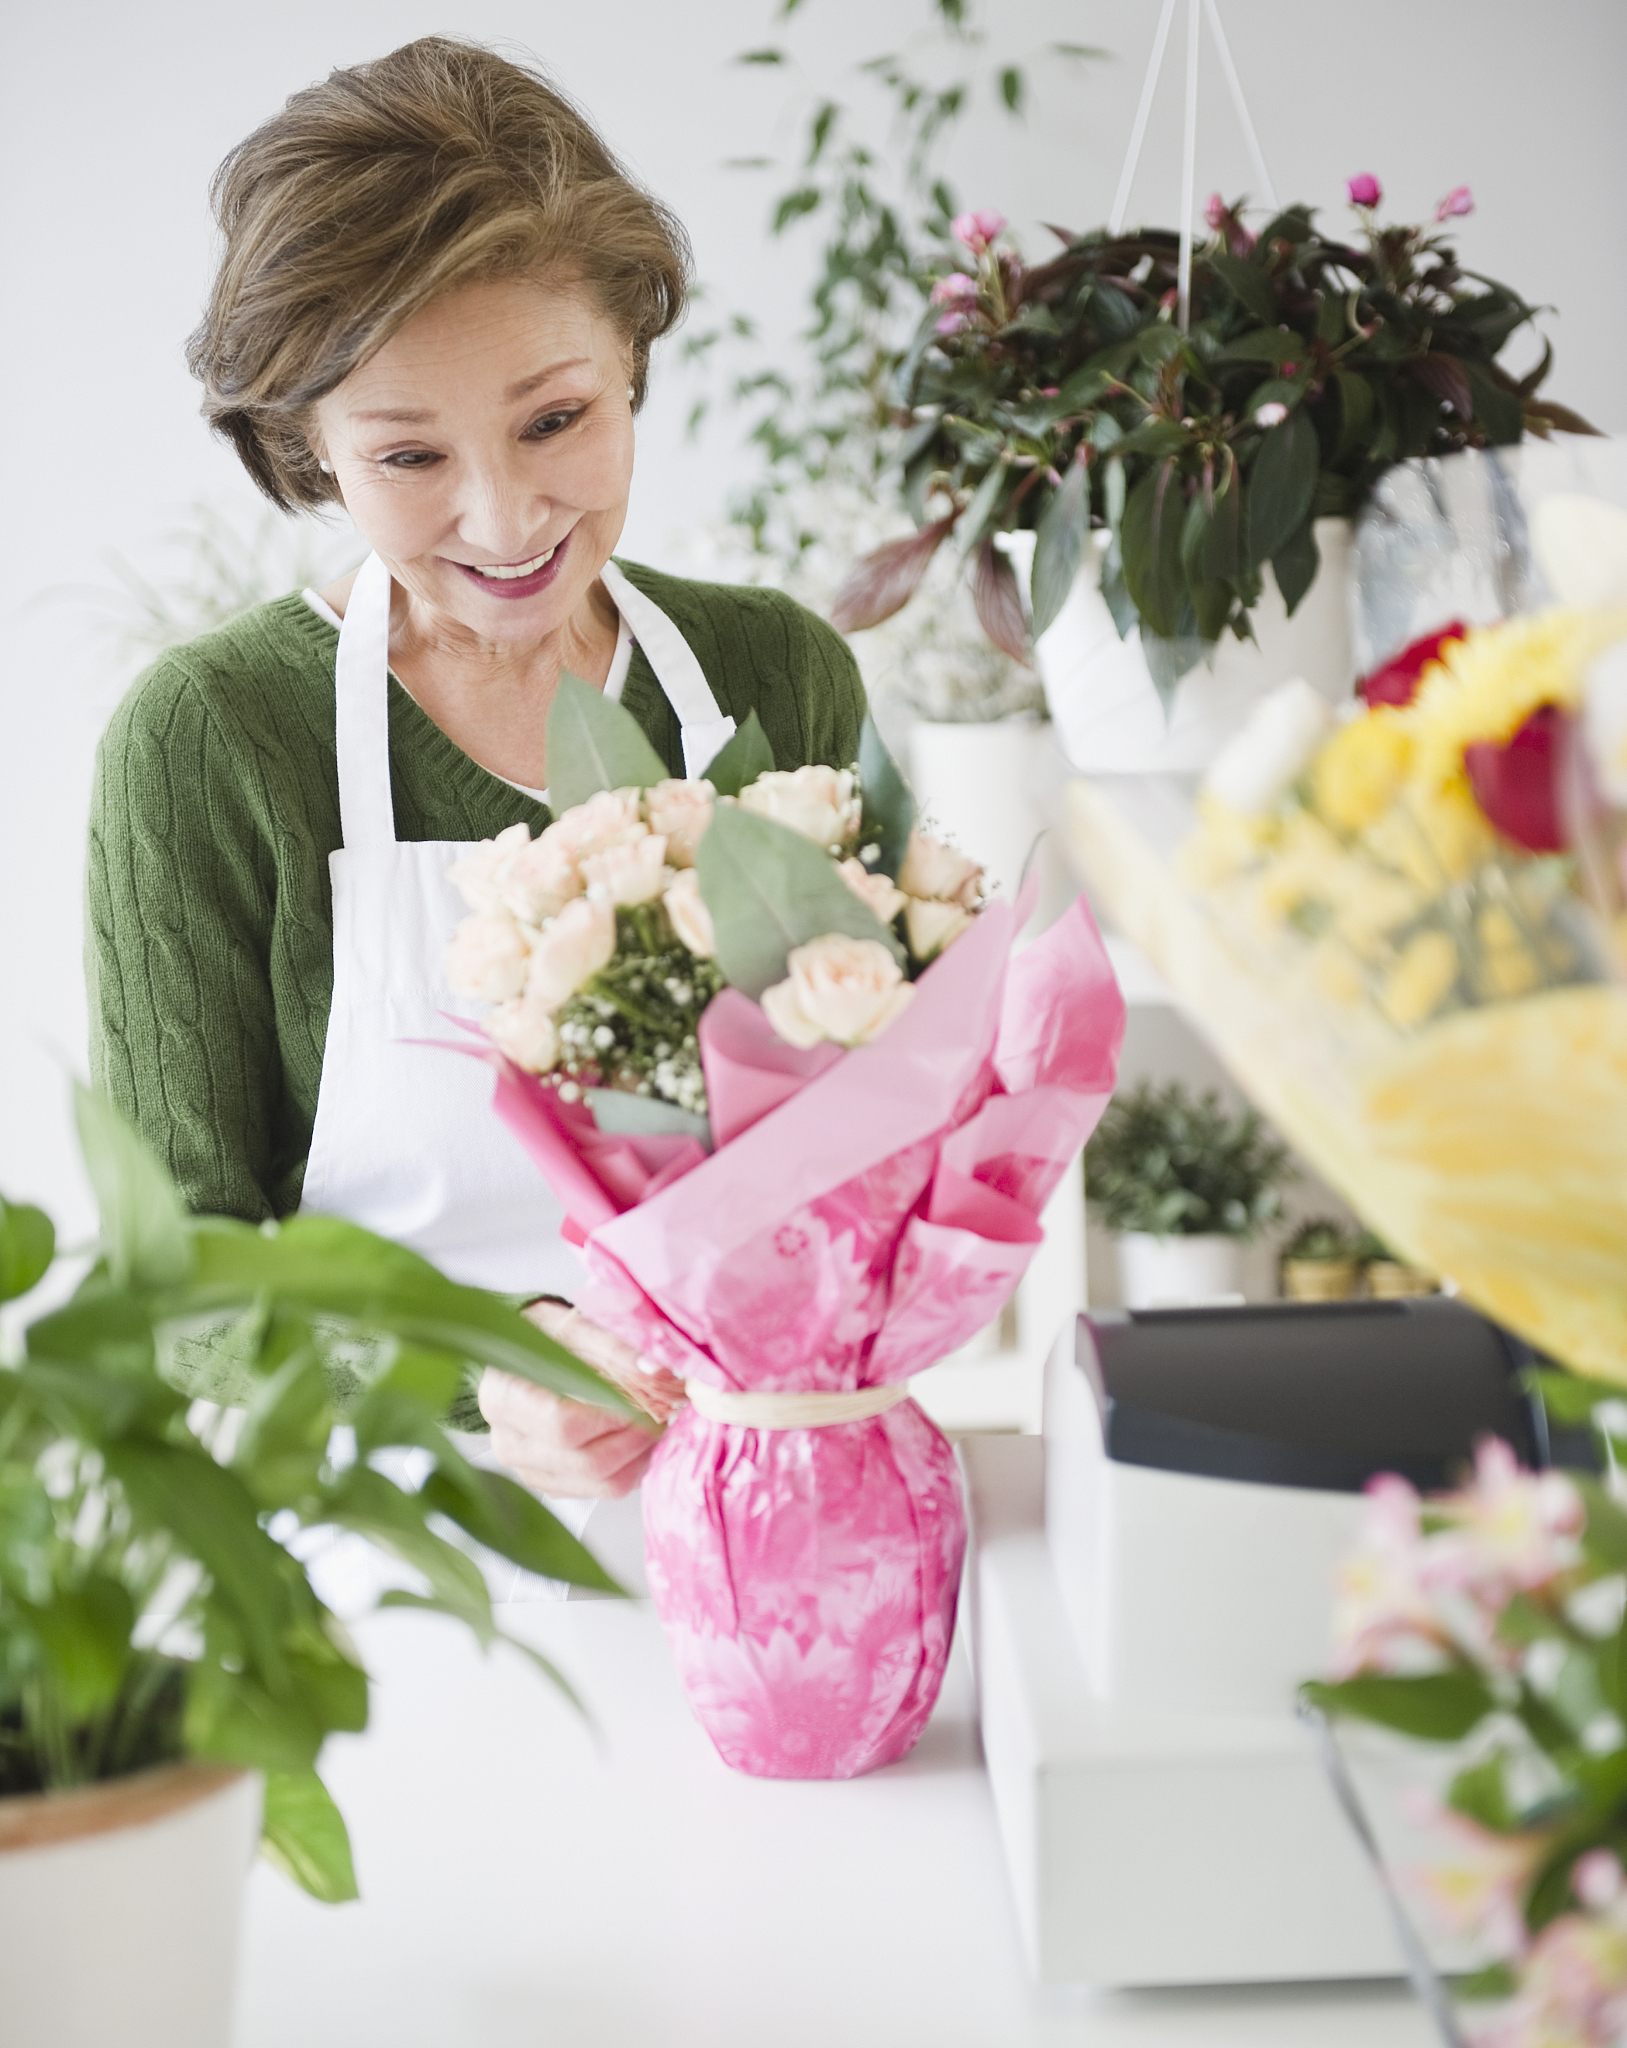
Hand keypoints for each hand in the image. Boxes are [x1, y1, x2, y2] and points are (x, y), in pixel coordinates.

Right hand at [478, 1301, 687, 1498]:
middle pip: (586, 1461)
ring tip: (652, 1422)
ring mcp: (527, 1469)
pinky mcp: (550, 1483)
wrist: (525, 1352)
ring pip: (599, 1482)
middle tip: (661, 1411)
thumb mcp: (578, 1329)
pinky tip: (634, 1438)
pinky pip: (599, 1490)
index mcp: (503, 1398)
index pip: (564, 1424)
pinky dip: (628, 1467)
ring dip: (638, 1455)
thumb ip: (616, 1350)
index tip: (645, 1399)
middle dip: (635, 1438)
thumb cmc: (546, 1337)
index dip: (615, 1415)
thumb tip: (657, 1371)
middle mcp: (509, 1442)